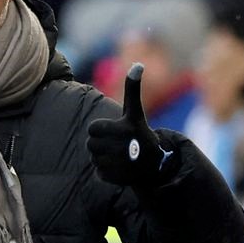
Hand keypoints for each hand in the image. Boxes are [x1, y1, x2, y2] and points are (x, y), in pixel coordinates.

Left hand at [87, 63, 170, 187]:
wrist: (153, 164)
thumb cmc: (138, 133)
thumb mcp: (135, 111)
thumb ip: (132, 89)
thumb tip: (137, 64)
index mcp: (126, 128)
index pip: (92, 128)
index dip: (99, 129)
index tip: (113, 131)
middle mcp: (124, 146)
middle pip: (89, 144)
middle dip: (98, 144)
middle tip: (115, 145)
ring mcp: (121, 164)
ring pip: (93, 158)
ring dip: (101, 157)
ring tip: (117, 156)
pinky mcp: (117, 178)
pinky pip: (97, 173)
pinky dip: (104, 171)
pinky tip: (118, 168)